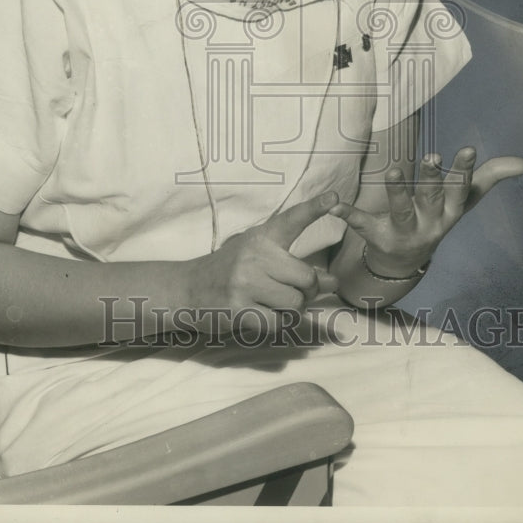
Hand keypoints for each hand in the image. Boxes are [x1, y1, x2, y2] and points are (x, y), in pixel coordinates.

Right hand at [186, 191, 340, 330]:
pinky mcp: (239, 309)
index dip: (314, 208)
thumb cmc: (230, 271)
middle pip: (306, 278)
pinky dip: (277, 324)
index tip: (335, 198)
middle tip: (293, 291)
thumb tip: (332, 282)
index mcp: (261, 237)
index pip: (292, 220)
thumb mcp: (258, 257)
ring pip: (295, 303)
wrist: (188, 288)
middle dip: (308, 291)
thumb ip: (295, 267)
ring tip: (273, 303)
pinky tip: (261, 314)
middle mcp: (254, 256)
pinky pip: (278, 323)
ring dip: (291, 310)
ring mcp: (245, 282)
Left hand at [329, 149, 522, 276]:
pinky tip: (334, 203)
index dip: (464, 170)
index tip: (467, 149)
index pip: (460, 189)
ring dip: (398, 192)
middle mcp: (430, 223)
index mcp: (449, 212)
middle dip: (432, 179)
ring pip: (402, 211)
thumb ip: (487, 178)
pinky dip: (348, 213)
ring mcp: (404, 231)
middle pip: (431, 199)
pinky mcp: (377, 236)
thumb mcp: (461, 201)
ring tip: (393, 172)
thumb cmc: (436, 218)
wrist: (403, 261)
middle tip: (431, 158)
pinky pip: (362, 223)